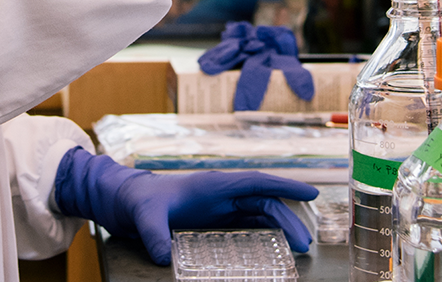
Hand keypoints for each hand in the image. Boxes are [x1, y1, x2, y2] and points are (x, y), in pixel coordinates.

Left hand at [53, 147, 316, 265]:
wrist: (131, 202)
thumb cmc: (140, 202)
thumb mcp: (145, 218)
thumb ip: (154, 235)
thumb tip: (163, 258)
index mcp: (214, 185)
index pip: (256, 183)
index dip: (285, 187)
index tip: (310, 193)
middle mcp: (224, 194)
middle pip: (265, 203)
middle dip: (289, 220)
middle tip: (305, 244)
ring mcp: (223, 207)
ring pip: (262, 215)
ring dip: (282, 228)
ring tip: (299, 249)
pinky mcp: (219, 219)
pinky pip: (250, 225)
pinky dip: (268, 234)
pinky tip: (278, 247)